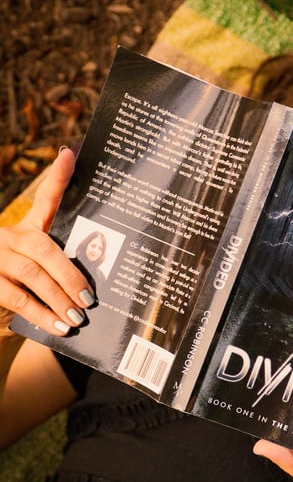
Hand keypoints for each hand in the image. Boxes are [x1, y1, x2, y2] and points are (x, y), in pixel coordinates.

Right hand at [0, 148, 94, 336]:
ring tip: (78, 317)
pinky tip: (58, 327)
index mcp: (27, 229)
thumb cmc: (25, 291)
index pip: (44, 200)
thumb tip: (94, 289)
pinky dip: (41, 315)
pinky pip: (17, 298)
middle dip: (70, 274)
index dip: (56, 177)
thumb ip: (61, 272)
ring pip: (31, 273)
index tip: (69, 155)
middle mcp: (9, 237)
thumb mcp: (42, 276)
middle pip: (43, 247)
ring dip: (58, 298)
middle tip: (90, 298)